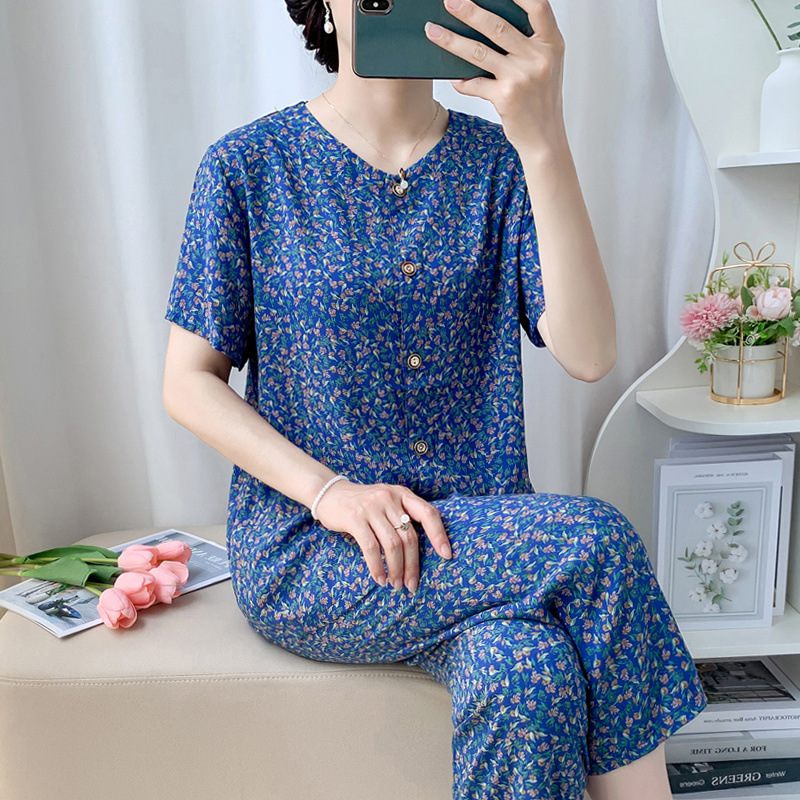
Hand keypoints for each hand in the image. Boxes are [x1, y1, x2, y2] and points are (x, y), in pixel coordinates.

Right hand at [314, 480, 452, 591]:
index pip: (428, 513)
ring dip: (396, 569)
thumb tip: (421, 551)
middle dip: (412, 565)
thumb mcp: (387, 501)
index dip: (439, 535)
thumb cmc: (363, 503)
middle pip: (409, 537)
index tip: (446, 556)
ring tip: (395, 585)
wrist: (330, 493)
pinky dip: (377, 567)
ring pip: (392, 544)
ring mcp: (371, 507)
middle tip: (411, 585)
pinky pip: (371, 547)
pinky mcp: (354, 517)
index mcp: (402, 494)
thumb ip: (402, 515)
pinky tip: (379, 578)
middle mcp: (389, 498)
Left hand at [425, 0, 565, 151]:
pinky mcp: (505, 98)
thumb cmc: (541, 99)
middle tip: (449, 1)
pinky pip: (475, 84)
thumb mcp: (545, 65)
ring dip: (452, 41)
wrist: (545, 137)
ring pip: (479, 53)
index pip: (538, 6)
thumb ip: (528, 42)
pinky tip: (453, 78)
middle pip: (498, 27)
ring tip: (433, 31)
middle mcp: (538, 58)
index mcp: (551, 44)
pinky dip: (461, 80)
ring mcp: (521, 78)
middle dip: (470, 11)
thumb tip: (490, 20)